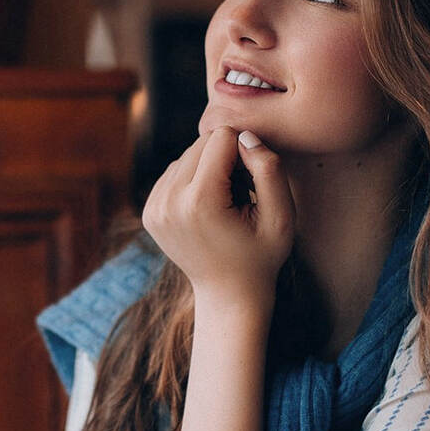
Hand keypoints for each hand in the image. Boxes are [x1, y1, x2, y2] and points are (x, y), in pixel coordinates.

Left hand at [142, 126, 294, 308]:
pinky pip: (174, 172)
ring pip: (187, 155)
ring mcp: (154, 207)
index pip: (221, 137)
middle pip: (200, 143)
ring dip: (209, 169)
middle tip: (240, 194)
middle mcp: (169, 201)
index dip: (245, 152)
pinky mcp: (149, 211)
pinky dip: (193, 180)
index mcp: (199, 201)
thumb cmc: (261, 256)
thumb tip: (245, 135)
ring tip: (225, 203)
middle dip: (225, 159)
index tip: (252, 183)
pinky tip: (208, 207)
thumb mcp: (281, 215)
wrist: (228, 295)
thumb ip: (268, 168)